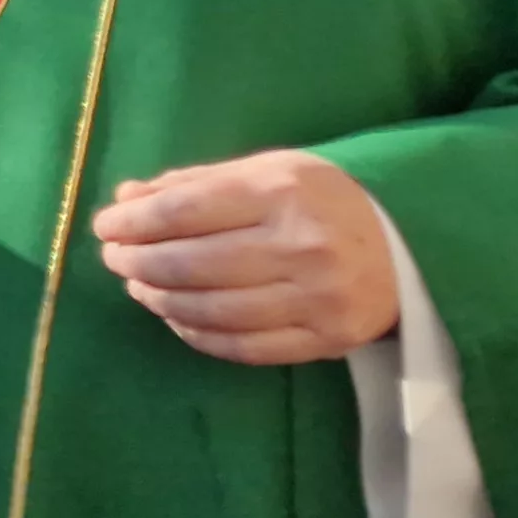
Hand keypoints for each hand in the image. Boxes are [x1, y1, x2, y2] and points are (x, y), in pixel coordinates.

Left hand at [93, 149, 399, 364]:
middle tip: (114, 259)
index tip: (105, 227)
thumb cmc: (322, 200)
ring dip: (159, 300)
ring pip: (211, 310)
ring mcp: (316, 298)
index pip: (183, 211)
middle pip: (190, 264)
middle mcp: (300, 245)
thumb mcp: (265, 171)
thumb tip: (126, 198)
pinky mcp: (327, 339)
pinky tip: (176, 317)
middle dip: (136, 263)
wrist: (411, 245)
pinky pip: (242, 346)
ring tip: (138, 287)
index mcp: (281, 192)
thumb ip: (194, 184)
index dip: (133, 223)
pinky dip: (197, 334)